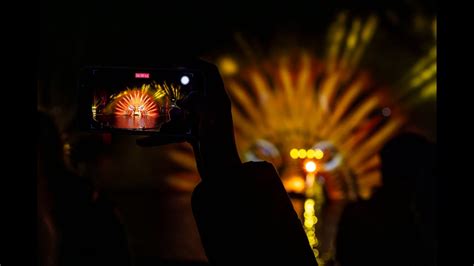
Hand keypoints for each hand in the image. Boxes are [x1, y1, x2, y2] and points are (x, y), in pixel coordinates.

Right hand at [137, 59, 240, 179]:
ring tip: (153, 119)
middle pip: (193, 90)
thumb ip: (198, 101)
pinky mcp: (196, 137)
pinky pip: (175, 132)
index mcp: (218, 100)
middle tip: (161, 87)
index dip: (195, 63)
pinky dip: (161, 136)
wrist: (221, 174)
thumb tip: (185, 101)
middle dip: (177, 91)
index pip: (210, 73)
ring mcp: (203, 123)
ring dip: (168, 117)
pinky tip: (143, 142)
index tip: (177, 61)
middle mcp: (212, 109)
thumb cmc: (218, 145)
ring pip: (181, 112)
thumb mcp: (209, 117)